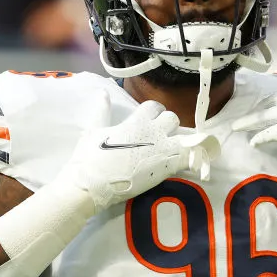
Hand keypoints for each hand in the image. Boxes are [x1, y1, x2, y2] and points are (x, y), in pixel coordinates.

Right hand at [64, 98, 219, 211]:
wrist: (92, 184)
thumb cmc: (89, 158)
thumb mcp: (93, 130)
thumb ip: (102, 110)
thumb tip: (103, 92)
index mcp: (136, 122)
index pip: (155, 106)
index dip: (154, 111)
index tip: (150, 119)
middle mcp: (152, 132)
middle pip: (172, 119)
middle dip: (168, 125)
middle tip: (160, 135)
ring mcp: (161, 151)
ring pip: (183, 137)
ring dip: (179, 141)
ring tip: (170, 150)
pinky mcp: (166, 168)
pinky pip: (186, 158)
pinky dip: (186, 159)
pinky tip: (179, 163)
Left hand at [232, 87, 276, 173]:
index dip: (270, 98)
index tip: (260, 105)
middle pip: (274, 100)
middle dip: (256, 109)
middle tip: (242, 118)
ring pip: (269, 113)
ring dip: (251, 120)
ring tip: (238, 128)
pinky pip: (276, 132)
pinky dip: (262, 136)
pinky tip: (254, 142)